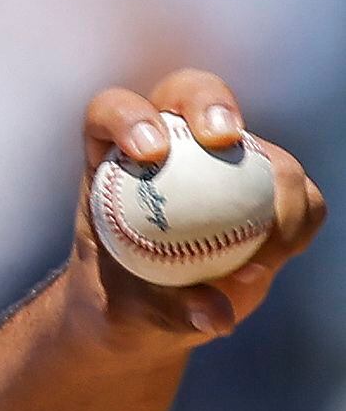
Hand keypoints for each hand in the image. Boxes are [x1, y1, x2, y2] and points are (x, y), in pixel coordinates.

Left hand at [76, 68, 326, 345]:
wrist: (153, 315)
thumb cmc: (121, 305)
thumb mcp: (126, 314)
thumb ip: (163, 310)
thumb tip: (215, 315)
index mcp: (111, 159)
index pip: (113, 113)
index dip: (130, 116)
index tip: (150, 152)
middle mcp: (170, 145)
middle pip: (189, 94)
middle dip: (210, 102)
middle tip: (224, 137)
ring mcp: (221, 162)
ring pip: (258, 144)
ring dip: (276, 181)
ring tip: (268, 247)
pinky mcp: (265, 189)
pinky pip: (295, 191)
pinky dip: (298, 217)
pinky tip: (285, 253)